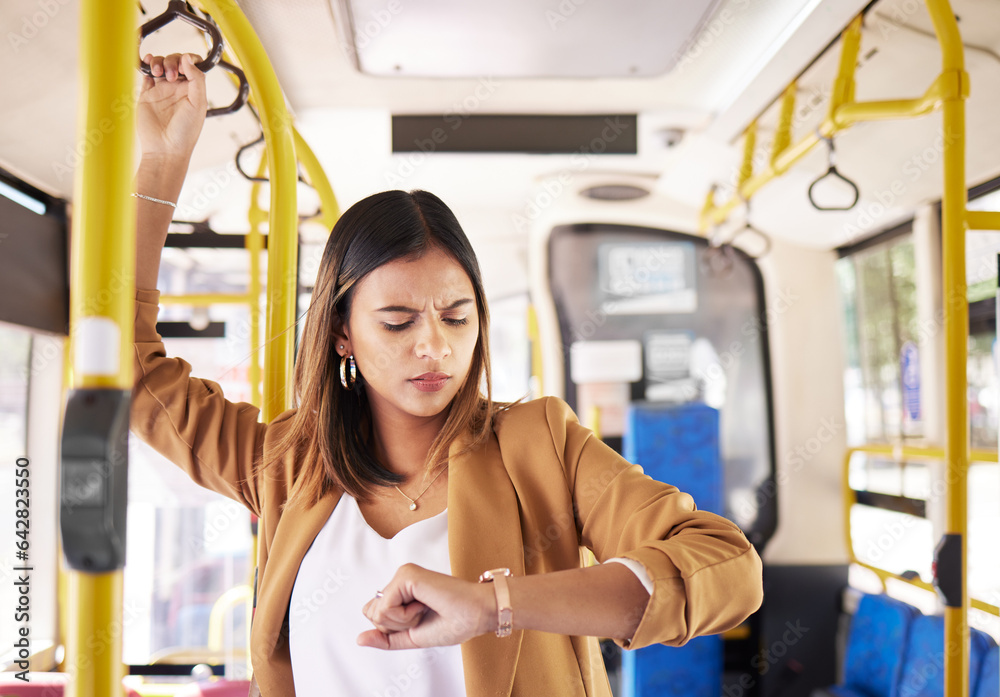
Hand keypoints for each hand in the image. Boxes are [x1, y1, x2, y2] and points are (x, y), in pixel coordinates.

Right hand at [137, 53, 206, 161]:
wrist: (165, 148)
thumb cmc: (185, 131)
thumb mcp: (198, 104)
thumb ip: (197, 79)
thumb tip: (188, 58)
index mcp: (193, 90)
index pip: (192, 66)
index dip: (189, 59)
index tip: (184, 63)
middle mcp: (178, 88)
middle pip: (175, 61)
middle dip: (172, 61)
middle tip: (171, 75)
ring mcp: (162, 90)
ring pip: (160, 65)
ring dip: (159, 61)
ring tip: (158, 73)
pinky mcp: (147, 94)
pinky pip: (146, 74)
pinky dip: (146, 65)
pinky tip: (148, 64)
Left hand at [358, 564, 493, 649]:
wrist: (475, 615)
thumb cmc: (452, 622)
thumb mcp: (411, 637)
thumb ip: (386, 638)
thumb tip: (359, 639)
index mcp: (400, 592)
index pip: (373, 615)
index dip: (393, 628)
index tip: (419, 620)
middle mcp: (399, 580)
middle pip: (371, 614)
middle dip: (395, 625)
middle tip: (422, 615)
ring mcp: (402, 575)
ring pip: (377, 612)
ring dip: (403, 621)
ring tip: (425, 609)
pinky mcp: (406, 575)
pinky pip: (386, 607)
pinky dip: (405, 616)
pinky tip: (424, 605)